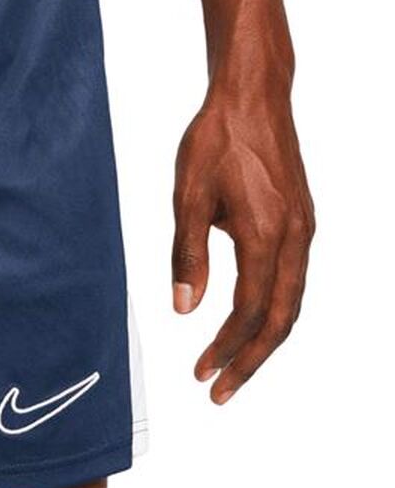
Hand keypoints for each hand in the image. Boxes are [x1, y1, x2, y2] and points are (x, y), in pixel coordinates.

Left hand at [170, 88, 313, 402]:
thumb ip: (186, 255)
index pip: (249, 311)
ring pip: (292, 302)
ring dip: (264, 339)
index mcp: (265, 234)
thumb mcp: (188, 197)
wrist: (253, 97)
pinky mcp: (301, 222)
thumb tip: (184, 308)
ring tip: (233, 366)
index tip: (202, 373)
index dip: (226, 348)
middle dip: (250, 359)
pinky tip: (250, 322)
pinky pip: (293, 280)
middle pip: (281, 319)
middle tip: (220, 391)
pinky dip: (274, 311)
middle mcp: (294, 237)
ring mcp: (303, 230)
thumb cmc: (216, 139)